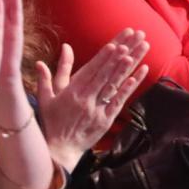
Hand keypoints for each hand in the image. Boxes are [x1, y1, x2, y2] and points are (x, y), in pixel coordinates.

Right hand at [36, 30, 148, 170]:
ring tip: (141, 48)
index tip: (116, 43)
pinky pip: (121, 100)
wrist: (58, 152)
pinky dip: (131, 85)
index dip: (104, 57)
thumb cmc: (51, 122)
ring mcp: (97, 110)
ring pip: (116, 83)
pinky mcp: (106, 120)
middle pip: (107, 72)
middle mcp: (86, 99)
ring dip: (130, 65)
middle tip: (135, 37)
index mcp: (72, 92)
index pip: (91, 70)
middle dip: (122, 53)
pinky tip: (142, 72)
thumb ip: (49, 76)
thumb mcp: (46, 98)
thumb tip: (47, 57)